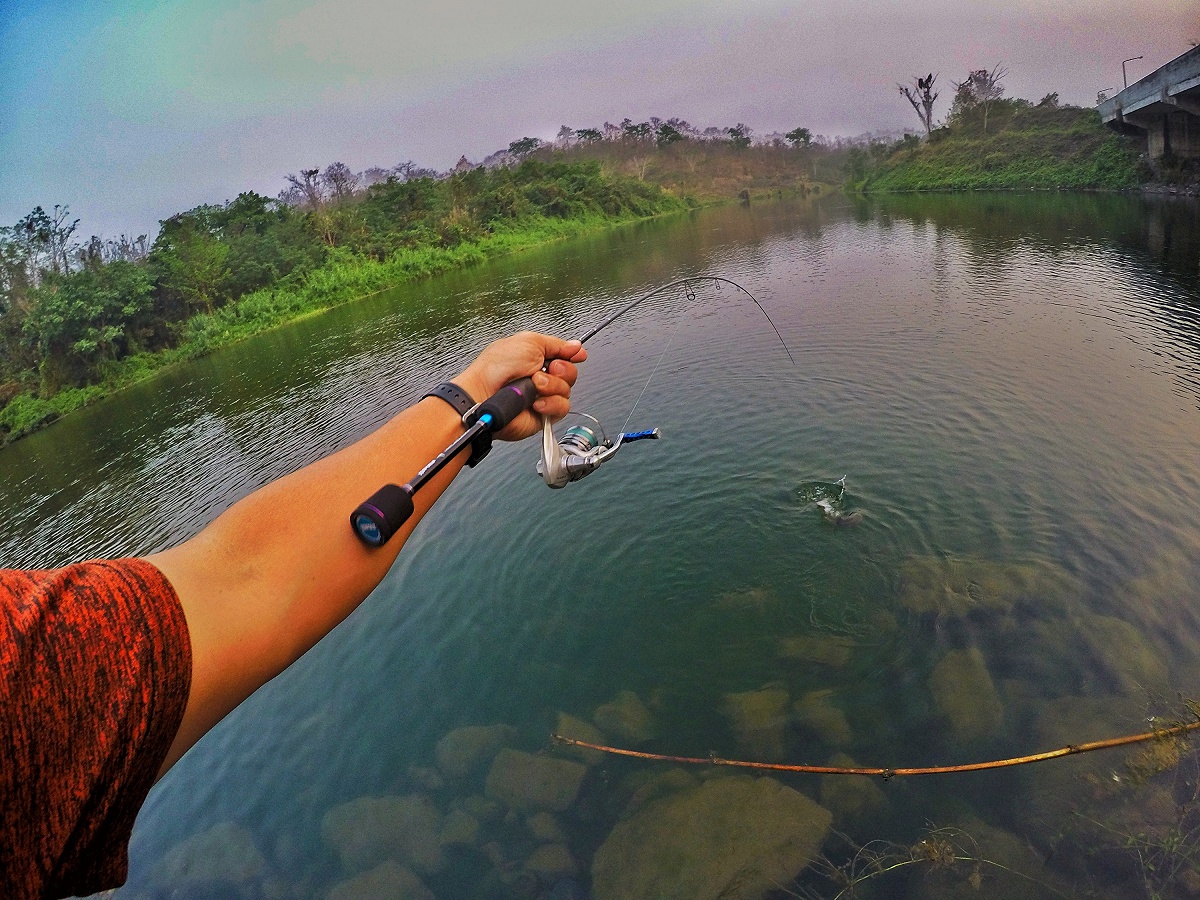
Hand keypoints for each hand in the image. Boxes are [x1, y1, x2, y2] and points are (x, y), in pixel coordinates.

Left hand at [453, 331, 586, 440]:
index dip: (572, 355)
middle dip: (561, 370)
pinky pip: (562, 408)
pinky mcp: (544, 415)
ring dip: (552, 386)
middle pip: (570, 373)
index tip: (576, 355)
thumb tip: (576, 346)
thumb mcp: (529, 342)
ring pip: (567, 391)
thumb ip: (556, 344)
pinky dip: (550, 404)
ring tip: (534, 385)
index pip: (565, 356)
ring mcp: (543, 396)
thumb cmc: (496, 368)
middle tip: (544, 370)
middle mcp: (541, 377)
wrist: (485, 394)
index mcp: (537, 357)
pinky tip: (536, 402)